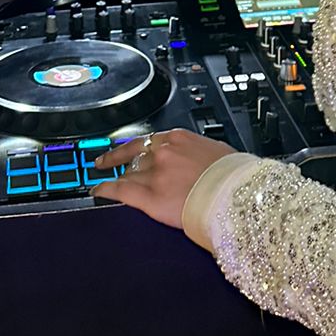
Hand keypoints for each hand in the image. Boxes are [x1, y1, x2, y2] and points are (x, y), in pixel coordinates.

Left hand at [92, 129, 233, 227]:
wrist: (238, 196)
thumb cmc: (234, 178)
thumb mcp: (216, 154)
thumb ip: (197, 154)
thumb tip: (199, 162)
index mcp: (179, 138)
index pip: (146, 141)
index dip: (129, 147)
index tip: (121, 150)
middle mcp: (163, 153)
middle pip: (134, 158)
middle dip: (124, 166)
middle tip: (106, 165)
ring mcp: (155, 174)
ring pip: (127, 175)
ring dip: (118, 180)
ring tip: (106, 185)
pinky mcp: (150, 197)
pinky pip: (120, 191)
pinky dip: (105, 190)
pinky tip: (98, 191)